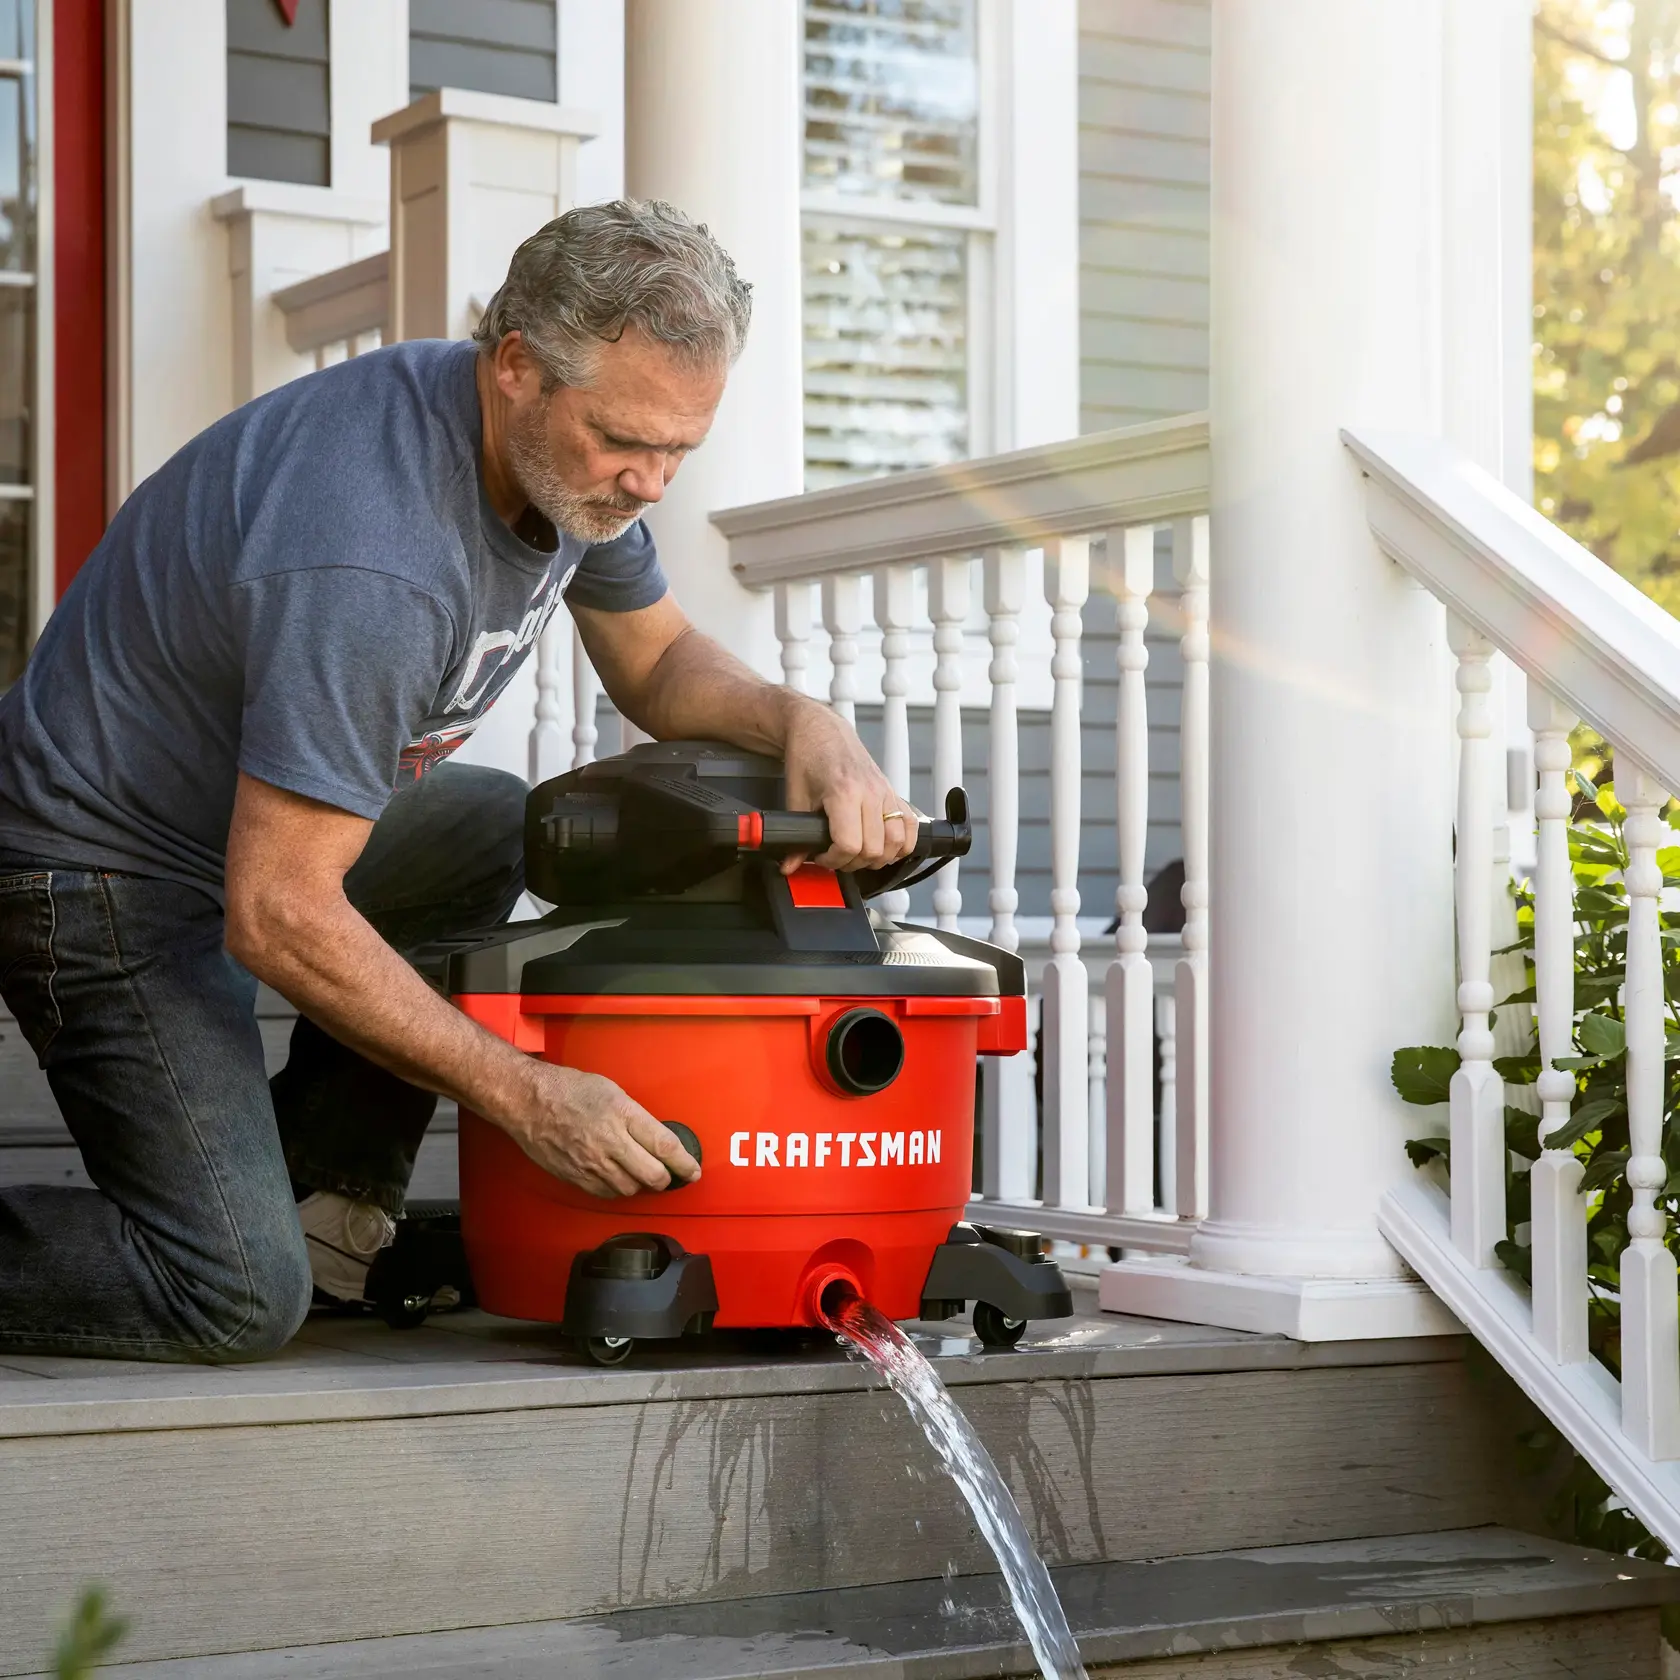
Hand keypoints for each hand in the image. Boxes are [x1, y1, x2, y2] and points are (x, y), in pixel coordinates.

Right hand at [505, 1063, 700, 1197]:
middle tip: (669, 1174)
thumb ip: (635, 1116)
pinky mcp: (575, 1176)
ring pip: (631, 1189)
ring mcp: (591, 1162)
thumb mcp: (611, 1090)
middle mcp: (610, 1142)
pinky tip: (616, 1176)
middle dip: (666, 1179)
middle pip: (653, 1176)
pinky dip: (617, 1189)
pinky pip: (606, 1193)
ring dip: (640, 1184)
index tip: (693, 1170)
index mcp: (622, 1114)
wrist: (527, 1100)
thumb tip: (655, 1138)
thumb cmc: (567, 1089)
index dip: (685, 1163)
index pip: (665, 1146)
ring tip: (639, 1172)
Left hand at [780, 696, 919, 871]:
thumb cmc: (808, 756)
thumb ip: (795, 835)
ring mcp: (886, 792)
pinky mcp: (893, 792)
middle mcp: (871, 792)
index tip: (822, 856)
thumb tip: (790, 864)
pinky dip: (902, 843)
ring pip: (897, 842)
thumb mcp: (795, 798)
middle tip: (836, 855)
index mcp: (845, 792)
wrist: (820, 730)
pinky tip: (884, 846)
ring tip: (858, 853)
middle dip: (853, 861)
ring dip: (878, 857)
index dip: (833, 859)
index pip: (850, 844)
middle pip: (874, 849)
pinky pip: (911, 826)